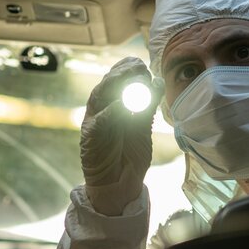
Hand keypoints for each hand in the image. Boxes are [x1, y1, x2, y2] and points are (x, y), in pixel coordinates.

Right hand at [80, 57, 161, 214]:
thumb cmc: (129, 154)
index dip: (128, 68)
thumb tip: (158, 82)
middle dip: (123, 72)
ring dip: (115, 83)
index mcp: (113, 103)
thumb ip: (148, 105)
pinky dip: (110, 112)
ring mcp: (94, 121)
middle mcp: (102, 108)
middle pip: (108, 82)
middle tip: (138, 67)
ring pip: (100, 95)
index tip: (142, 64)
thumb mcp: (142, 125)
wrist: (119, 183)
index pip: (117, 78)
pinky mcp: (90, 137)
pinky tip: (120, 105)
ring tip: (130, 75)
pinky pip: (99, 121)